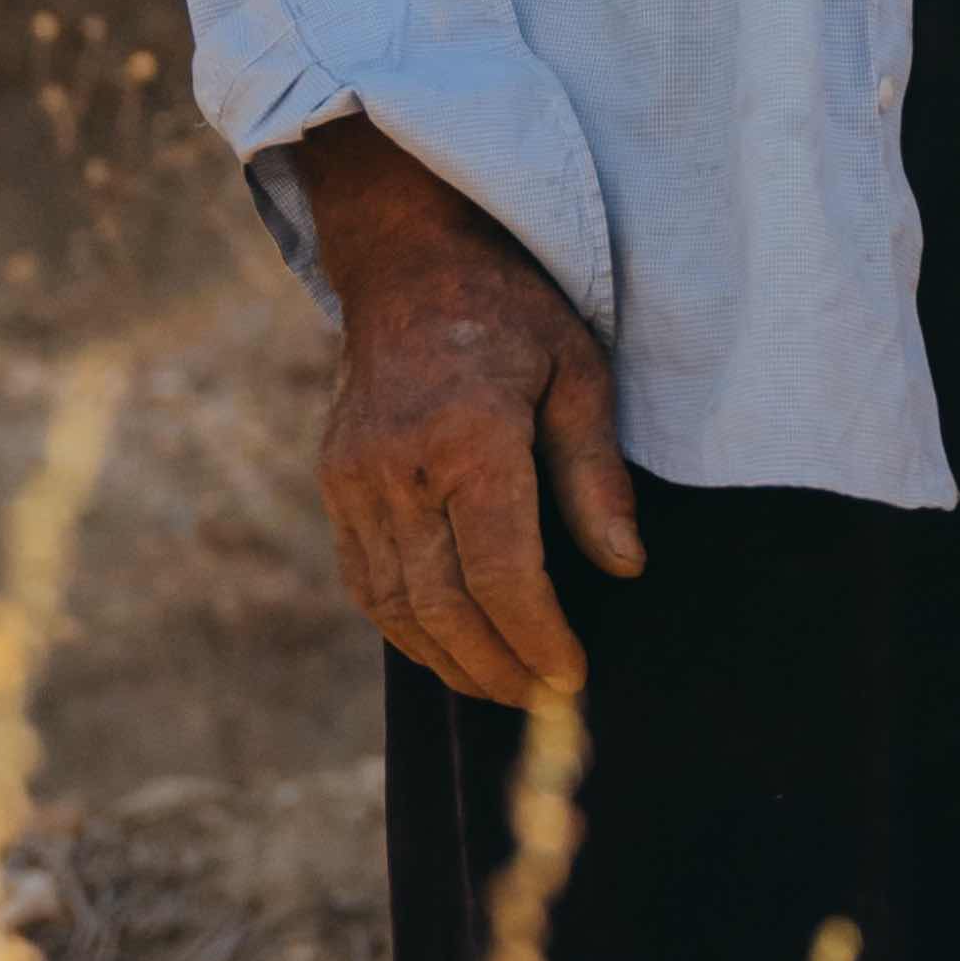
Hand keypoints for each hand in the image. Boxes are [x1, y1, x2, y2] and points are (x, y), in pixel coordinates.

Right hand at [290, 123, 644, 706]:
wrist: (409, 261)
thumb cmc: (511, 311)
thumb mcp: (580, 372)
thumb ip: (596, 474)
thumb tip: (625, 566)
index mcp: (468, 436)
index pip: (502, 572)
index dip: (538, 637)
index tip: (572, 676)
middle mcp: (398, 465)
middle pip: (443, 603)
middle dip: (497, 665)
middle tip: (543, 699)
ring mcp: (354, 479)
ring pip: (396, 604)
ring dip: (449, 659)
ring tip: (501, 685)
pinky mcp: (334, 484)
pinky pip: (364, 580)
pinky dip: (405, 626)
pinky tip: (447, 647)